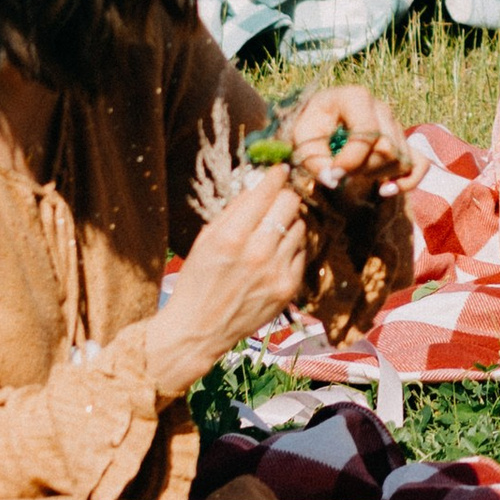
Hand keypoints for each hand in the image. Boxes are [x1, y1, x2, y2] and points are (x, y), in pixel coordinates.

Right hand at [152, 167, 310, 391]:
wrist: (200, 329)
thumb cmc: (198, 280)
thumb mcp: (206, 239)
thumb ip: (234, 211)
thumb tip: (259, 185)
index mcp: (231, 237)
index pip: (266, 193)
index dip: (275, 177)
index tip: (280, 170)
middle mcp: (257, 253)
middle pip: (290, 204)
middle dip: (283, 198)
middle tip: (276, 201)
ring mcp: (276, 272)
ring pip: (300, 227)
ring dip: (288, 224)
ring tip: (270, 233)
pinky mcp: (288, 288)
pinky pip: (302, 253)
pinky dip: (290, 249)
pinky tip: (274, 256)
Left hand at [281, 84, 406, 199]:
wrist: (321, 118)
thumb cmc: (311, 124)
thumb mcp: (302, 138)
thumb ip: (314, 160)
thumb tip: (334, 180)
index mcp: (356, 98)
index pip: (369, 132)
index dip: (351, 159)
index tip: (332, 174)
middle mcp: (382, 108)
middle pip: (387, 148)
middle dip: (362, 169)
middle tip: (340, 172)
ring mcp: (396, 125)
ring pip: (401, 159)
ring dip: (377, 175)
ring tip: (354, 173)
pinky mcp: (403, 141)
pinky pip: (420, 163)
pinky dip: (407, 181)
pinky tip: (386, 189)